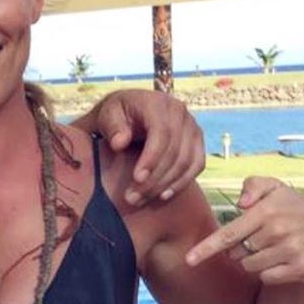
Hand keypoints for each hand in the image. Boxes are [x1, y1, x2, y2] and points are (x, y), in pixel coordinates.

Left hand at [88, 89, 205, 204]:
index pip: (162, 132)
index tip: (137, 178)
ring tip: (141, 199)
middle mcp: (180, 112)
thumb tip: (119, 143)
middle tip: (132, 197)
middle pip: (175, 151)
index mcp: (157, 103)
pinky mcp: (196, 142)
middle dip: (155, 178)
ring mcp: (192, 127)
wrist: (131, 111)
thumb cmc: (116, 114)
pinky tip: (163, 195)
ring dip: (165, 184)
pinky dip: (181, 182)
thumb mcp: (107, 115)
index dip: (152, 158)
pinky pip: (196, 165)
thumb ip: (112, 126)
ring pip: (187, 161)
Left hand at [185, 177, 303, 282]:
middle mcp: (278, 231)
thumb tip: (241, 204)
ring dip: (254, 260)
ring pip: (249, 266)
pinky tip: (281, 259)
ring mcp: (291, 251)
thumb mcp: (274, 188)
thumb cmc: (291, 207)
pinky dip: (268, 271)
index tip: (189, 260)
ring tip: (272, 246)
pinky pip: (266, 277)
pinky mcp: (301, 268)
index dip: (206, 248)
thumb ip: (252, 185)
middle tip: (259, 237)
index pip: (228, 234)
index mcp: (266, 211)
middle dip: (240, 248)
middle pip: (235, 253)